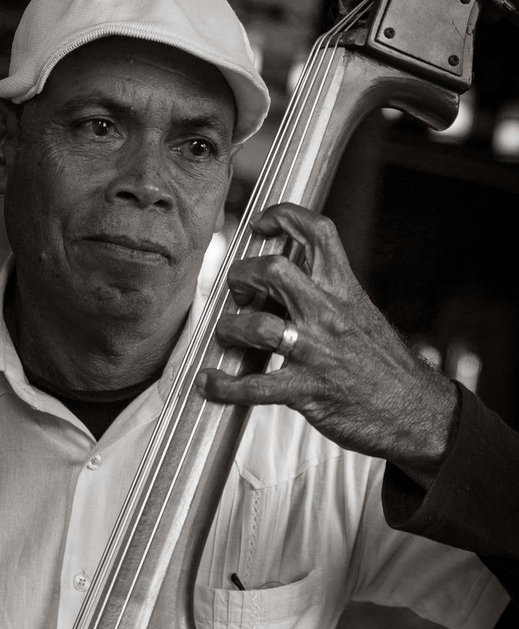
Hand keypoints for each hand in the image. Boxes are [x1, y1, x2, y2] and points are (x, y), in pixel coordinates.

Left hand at [196, 203, 457, 486]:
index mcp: (344, 290)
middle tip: (238, 292)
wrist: (417, 412)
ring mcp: (317, 353)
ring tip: (227, 335)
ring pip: (259, 328)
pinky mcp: (307, 391)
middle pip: (275, 270)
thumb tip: (281, 284)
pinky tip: (210, 383)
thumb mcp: (361, 315)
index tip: (261, 223)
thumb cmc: (383, 365)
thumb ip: (326, 296)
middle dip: (243, 275)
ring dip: (230, 329)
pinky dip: (225, 386)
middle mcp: (328, 315)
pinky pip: (255, 387)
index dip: (283, 216)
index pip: (318, 233)